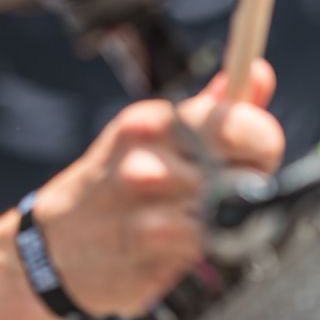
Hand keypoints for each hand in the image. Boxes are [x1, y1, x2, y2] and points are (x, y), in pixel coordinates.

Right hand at [31, 62, 285, 318]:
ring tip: (205, 223)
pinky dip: (213, 249)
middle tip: (233, 197)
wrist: (57, 246)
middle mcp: (148, 154)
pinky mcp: (147, 243)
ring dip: (233, 223)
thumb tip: (257, 70)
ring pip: (234, 211)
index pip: (241, 123)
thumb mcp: (158, 139)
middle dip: (254, 188)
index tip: (255, 159)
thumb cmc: (118, 187)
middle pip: (246, 169)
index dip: (263, 146)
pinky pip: (212, 245)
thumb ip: (215, 109)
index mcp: (156, 121)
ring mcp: (146, 200)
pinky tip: (188, 246)